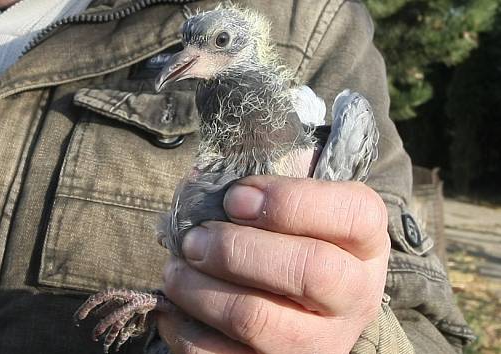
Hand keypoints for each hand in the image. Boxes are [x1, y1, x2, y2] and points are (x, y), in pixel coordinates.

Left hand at [158, 175, 389, 353]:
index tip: (234, 197)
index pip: (352, 214)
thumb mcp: (301, 211)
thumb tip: (201, 182)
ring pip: (255, 318)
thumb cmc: (294, 245)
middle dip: (235, 248)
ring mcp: (319, 344)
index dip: (288, 200)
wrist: (309, 314)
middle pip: (308, 270)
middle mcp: (354, 298)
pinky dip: (186, 328)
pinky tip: (177, 306)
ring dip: (199, 288)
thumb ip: (265, 189)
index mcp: (365, 245)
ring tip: (178, 269)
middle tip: (194, 238)